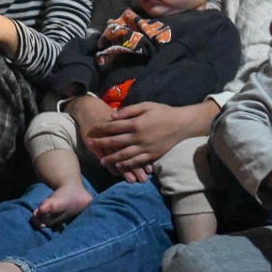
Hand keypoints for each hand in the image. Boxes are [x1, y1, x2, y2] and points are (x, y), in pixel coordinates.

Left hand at [83, 100, 210, 171]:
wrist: (182, 124)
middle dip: (101, 143)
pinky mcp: (152, 155)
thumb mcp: (146, 105)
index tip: (92, 129)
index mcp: (136, 123)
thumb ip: (129, 110)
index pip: (114, 126)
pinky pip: (137, 162)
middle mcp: (139, 137)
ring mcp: (145, 147)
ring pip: (124, 155)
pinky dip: (127, 165)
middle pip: (115, 142)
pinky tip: (119, 166)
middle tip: (90, 144)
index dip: (101, 128)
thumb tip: (112, 115)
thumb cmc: (163, 112)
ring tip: (101, 161)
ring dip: (111, 158)